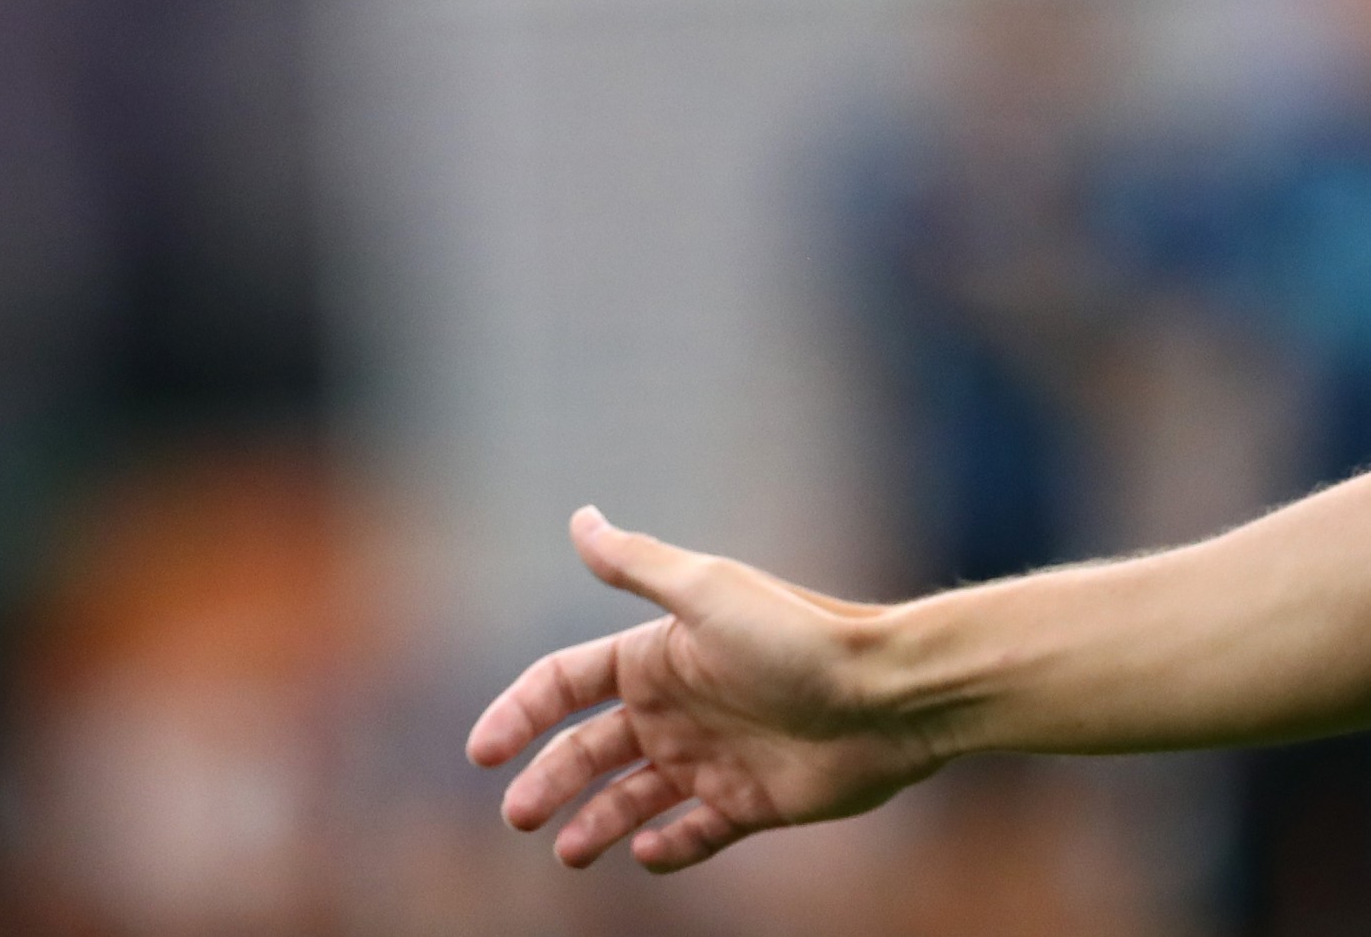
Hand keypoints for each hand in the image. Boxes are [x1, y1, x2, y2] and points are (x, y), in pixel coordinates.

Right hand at [467, 507, 942, 871]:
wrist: (888, 693)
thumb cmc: (798, 638)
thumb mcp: (709, 594)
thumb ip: (638, 565)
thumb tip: (580, 517)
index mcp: (662, 654)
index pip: (567, 684)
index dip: (520, 711)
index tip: (482, 752)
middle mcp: (682, 706)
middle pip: (591, 749)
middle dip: (548, 780)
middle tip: (519, 816)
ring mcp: (714, 755)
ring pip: (634, 798)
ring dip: (597, 823)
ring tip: (572, 850)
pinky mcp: (750, 801)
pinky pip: (695, 833)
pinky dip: (668, 847)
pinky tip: (648, 853)